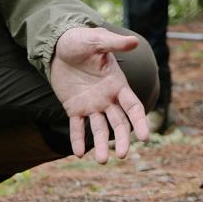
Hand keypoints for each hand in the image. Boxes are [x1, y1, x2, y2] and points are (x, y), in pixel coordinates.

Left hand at [50, 27, 149, 162]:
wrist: (58, 45)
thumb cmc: (80, 40)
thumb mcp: (96, 40)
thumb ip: (114, 43)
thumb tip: (133, 41)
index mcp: (117, 84)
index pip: (132, 106)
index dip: (140, 121)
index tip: (145, 137)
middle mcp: (107, 98)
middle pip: (119, 123)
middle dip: (122, 139)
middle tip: (121, 155)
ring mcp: (91, 105)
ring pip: (100, 129)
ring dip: (101, 145)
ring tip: (101, 161)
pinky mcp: (74, 108)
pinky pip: (77, 127)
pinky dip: (78, 140)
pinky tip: (79, 153)